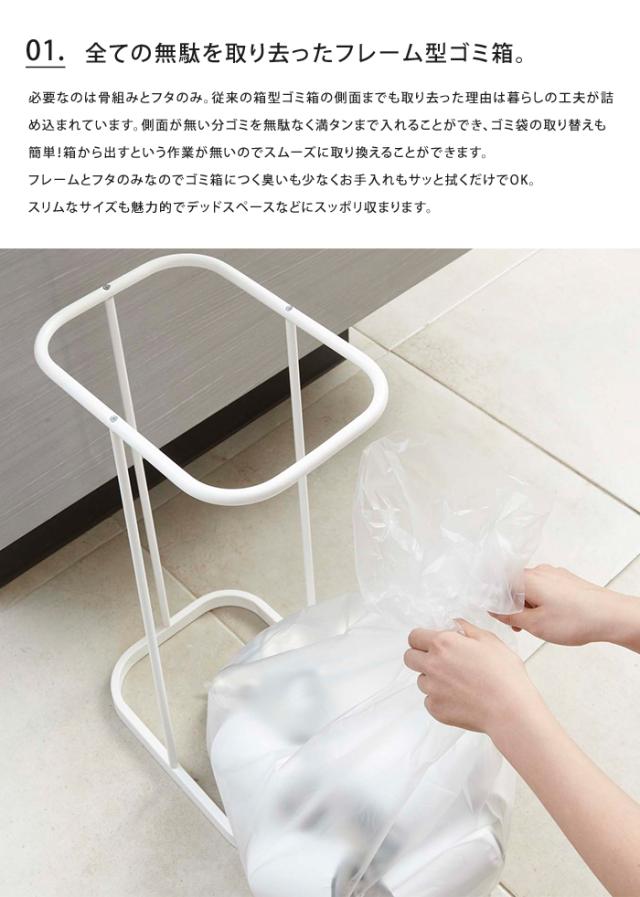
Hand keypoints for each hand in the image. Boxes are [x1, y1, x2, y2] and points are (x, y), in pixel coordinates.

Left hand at [403, 620, 539, 736]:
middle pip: (409, 657)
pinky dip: (440, 698)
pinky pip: (430, 700)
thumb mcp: (489, 640)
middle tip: (441, 661)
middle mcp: (432, 665)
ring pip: (421, 680)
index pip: (414, 636)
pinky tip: (460, 698)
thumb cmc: (504, 674)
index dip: (422, 638)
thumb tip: (454, 624)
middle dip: (421, 656)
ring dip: (432, 679)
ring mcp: (432, 689)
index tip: (432, 643)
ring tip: (458, 682)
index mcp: (442, 644)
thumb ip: (466, 628)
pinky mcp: (436, 709)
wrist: (510, 710)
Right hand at [491, 564, 625, 645]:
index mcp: (527, 579)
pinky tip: (553, 618)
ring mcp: (555, 574)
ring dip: (529, 606)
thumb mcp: (534, 625)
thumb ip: (509, 616)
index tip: (497, 615)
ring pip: (531, 588)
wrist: (611, 616)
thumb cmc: (576, 619)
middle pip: (514, 586)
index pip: (498, 583)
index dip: (494, 600)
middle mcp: (539, 571)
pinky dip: (542, 602)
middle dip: (513, 606)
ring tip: (539, 626)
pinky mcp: (566, 580)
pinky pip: (545, 589)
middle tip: (519, 627)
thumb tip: (494, 609)